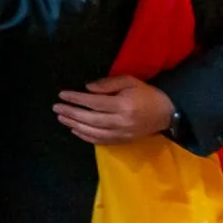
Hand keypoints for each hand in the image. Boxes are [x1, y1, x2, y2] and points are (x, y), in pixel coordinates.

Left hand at [54, 75, 174, 143]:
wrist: (167, 113)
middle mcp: (121, 122)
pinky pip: (101, 141)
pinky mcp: (123, 141)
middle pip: (90, 119)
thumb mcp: (129, 81)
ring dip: (75, 126)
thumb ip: (108, 84)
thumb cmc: (146, 93)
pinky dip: (86, 137)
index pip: (94, 103)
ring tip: (61, 118)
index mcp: (123, 105)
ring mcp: (122, 134)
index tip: (62, 95)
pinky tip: (75, 131)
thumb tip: (86, 88)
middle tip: (56, 108)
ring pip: (93, 132)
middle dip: (71, 113)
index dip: (76, 99)